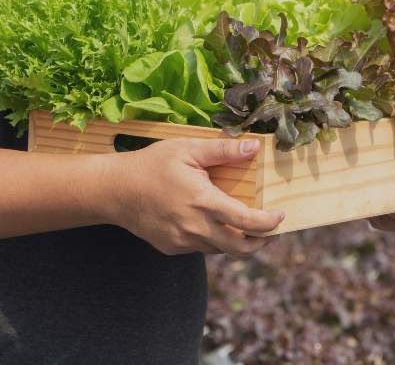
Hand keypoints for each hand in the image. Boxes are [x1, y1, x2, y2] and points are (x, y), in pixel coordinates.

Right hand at [101, 137, 284, 255]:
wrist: (114, 190)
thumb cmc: (151, 165)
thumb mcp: (188, 149)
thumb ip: (223, 150)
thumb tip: (253, 146)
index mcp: (203, 202)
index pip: (248, 223)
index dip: (270, 223)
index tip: (280, 216)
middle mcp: (195, 227)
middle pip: (240, 248)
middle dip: (261, 242)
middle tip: (270, 231)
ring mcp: (183, 241)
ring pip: (220, 249)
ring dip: (236, 241)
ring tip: (244, 225)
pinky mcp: (172, 248)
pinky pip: (201, 248)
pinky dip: (212, 239)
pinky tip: (210, 222)